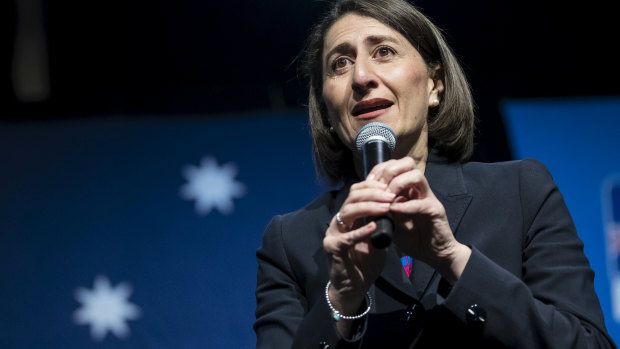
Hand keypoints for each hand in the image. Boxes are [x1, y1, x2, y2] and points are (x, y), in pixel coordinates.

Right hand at [323, 177, 393, 314]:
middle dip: (373, 193)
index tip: (390, 187)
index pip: (357, 192)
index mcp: (349, 217)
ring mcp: (333, 233)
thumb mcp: (377, 239)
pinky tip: (373, 227)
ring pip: (348, 211)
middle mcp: (338, 221)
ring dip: (369, 207)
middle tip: (391, 195)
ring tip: (386, 207)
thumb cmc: (365, 263)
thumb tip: (396, 206)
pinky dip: (360, 231)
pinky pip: (346, 237)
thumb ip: (382, 224)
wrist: (354, 288)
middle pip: (352, 197)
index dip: (372, 186)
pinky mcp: (332, 247)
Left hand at [370, 157, 470, 283]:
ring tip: (387, 198)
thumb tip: (366, 201)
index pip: (394, 165)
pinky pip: (421, 203)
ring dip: (398, 184)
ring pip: (416, 176)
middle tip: (379, 187)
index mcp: (407, 188)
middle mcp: (418, 189)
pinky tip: (394, 210)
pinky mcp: (435, 210)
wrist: (433, 254)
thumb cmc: (413, 237)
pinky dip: (406, 206)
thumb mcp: (392, 221)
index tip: (368, 184)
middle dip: (389, 171)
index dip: (379, 171)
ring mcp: (428, 198)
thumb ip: (382, 209)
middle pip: (407, 163)